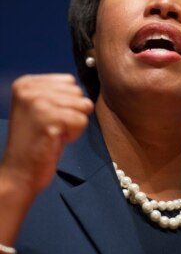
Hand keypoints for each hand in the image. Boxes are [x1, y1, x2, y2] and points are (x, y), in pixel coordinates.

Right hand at [1, 74, 92, 194]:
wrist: (19, 172)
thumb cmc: (34, 142)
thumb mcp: (42, 109)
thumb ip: (61, 95)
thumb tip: (88, 102)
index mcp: (26, 83)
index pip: (69, 81)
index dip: (67, 102)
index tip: (49, 117)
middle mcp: (29, 90)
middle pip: (77, 92)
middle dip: (71, 113)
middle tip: (51, 127)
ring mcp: (38, 104)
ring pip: (81, 106)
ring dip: (73, 124)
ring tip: (53, 133)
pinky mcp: (48, 120)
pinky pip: (81, 121)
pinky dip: (73, 134)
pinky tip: (56, 140)